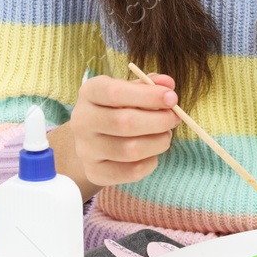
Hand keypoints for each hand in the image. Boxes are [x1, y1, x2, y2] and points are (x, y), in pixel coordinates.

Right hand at [52, 72, 178, 200]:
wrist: (93, 138)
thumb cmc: (116, 108)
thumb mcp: (129, 89)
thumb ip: (149, 84)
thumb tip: (168, 84)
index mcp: (89, 93)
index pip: (115, 93)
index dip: (148, 95)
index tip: (172, 98)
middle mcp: (82, 121)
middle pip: (125, 123)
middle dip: (159, 121)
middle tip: (174, 118)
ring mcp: (86, 150)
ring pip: (131, 150)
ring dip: (158, 142)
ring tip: (165, 135)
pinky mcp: (95, 172)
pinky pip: (132, 171)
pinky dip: (151, 162)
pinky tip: (152, 153)